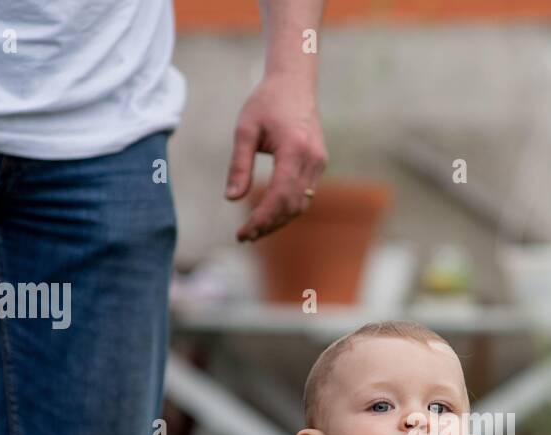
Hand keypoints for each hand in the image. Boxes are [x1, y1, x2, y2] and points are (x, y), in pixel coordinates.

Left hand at [225, 72, 327, 242]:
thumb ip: (239, 165)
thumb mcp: (245, 130)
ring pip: (301, 204)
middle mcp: (313, 159)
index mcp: (295, 149)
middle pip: (292, 206)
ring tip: (255, 230)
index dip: (261, 218)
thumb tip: (231, 199)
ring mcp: (319, 163)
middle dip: (269, 224)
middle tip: (244, 236)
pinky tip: (269, 214)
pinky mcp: (319, 164)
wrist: (294, 83)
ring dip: (279, 220)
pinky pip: (305, 194)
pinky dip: (287, 208)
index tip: (242, 232)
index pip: (279, 196)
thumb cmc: (266, 102)